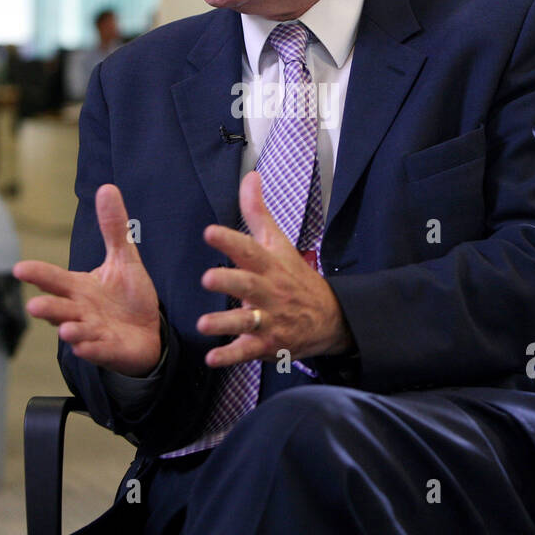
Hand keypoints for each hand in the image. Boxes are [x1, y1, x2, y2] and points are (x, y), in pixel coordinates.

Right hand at [14, 184, 161, 376]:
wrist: (148, 332)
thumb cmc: (128, 296)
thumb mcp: (123, 258)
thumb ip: (113, 227)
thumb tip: (107, 187)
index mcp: (78, 288)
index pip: (54, 279)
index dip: (38, 274)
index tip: (19, 268)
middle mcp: (80, 311)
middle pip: (59, 308)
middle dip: (48, 307)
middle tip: (35, 305)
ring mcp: (93, 333)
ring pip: (76, 332)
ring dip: (70, 330)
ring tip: (66, 329)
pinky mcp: (109, 350)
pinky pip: (99, 350)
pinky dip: (92, 350)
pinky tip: (85, 347)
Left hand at [197, 171, 353, 366]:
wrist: (331, 318)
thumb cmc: (296, 277)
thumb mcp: (279, 243)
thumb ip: (257, 212)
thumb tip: (250, 176)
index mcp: (269, 265)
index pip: (249, 250)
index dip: (230, 241)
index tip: (209, 232)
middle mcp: (269, 292)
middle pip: (248, 286)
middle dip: (229, 282)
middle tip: (207, 278)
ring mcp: (269, 320)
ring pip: (246, 322)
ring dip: (224, 324)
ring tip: (203, 324)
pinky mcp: (267, 344)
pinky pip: (247, 352)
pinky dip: (230, 357)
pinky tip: (212, 358)